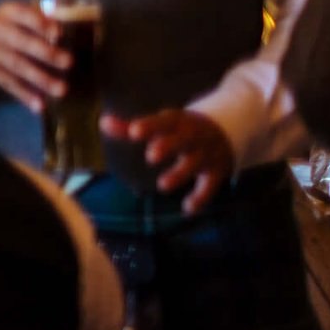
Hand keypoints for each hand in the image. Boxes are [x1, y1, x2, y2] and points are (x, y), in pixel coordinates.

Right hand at [0, 0, 69, 107]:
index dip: (40, 23)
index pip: (22, 14)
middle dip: (45, 52)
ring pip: (16, 65)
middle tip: (69, 63)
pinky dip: (25, 95)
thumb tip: (61, 35)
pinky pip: (8, 83)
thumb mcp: (24, 20)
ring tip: (61, 90)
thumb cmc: (13, 30)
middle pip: (20, 41)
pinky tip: (39, 105)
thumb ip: (43, 24)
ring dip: (40, 78)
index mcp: (7, 12)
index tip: (59, 33)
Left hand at [101, 108, 233, 212]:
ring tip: (162, 185)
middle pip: (183, 140)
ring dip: (180, 174)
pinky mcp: (216, 172)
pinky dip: (201, 198)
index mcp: (178, 122)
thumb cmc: (180, 129)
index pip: (164, 121)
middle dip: (168, 146)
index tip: (134, 131)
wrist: (226, 130)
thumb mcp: (160, 125)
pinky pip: (210, 186)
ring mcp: (206, 154)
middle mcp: (194, 137)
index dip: (149, 125)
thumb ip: (129, 127)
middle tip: (150, 156)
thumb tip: (103, 122)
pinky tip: (188, 209)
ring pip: (195, 163)